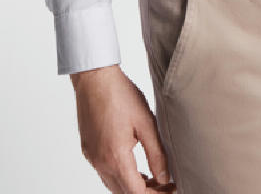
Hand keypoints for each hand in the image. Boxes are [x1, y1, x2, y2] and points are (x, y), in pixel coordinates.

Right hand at [70, 64, 175, 191]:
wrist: (94, 77)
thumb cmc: (121, 94)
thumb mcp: (146, 122)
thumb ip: (156, 153)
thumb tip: (164, 177)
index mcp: (115, 157)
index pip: (136, 193)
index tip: (172, 188)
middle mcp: (100, 162)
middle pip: (124, 193)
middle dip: (146, 192)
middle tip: (166, 184)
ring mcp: (92, 157)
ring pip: (113, 185)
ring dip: (133, 187)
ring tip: (154, 179)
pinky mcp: (88, 150)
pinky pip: (104, 173)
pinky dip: (120, 177)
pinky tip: (134, 167)